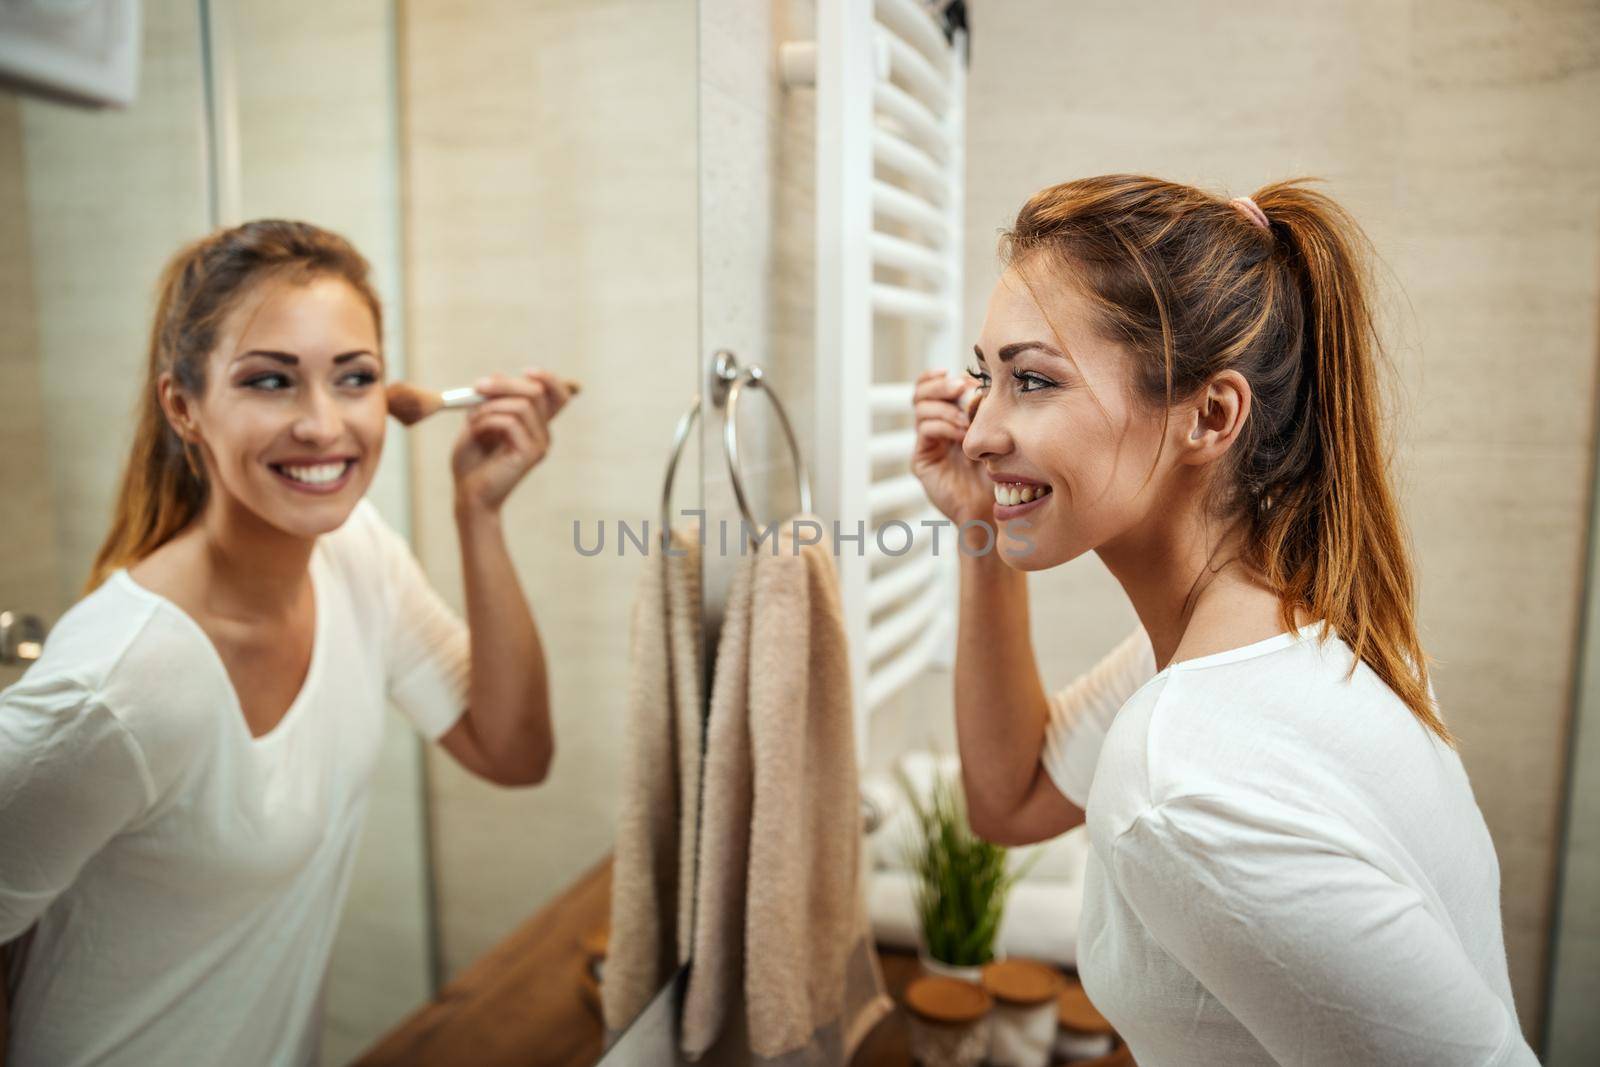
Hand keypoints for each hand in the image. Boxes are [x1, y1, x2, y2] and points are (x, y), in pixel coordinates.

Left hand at [451, 368, 571, 513]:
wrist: (468, 494)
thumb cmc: (472, 461)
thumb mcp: (478, 421)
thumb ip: (491, 400)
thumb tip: (498, 374)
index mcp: (535, 425)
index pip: (558, 395)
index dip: (548, 378)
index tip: (525, 371)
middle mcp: (543, 434)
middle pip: (537, 392)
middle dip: (504, 384)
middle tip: (477, 387)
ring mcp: (539, 444)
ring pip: (522, 405)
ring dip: (490, 406)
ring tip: (471, 420)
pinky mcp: (529, 455)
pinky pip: (510, 422)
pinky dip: (487, 420)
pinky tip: (474, 431)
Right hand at [911, 368, 991, 525]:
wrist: (993, 506)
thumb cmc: (1000, 470)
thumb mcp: (995, 431)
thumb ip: (982, 408)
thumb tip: (977, 385)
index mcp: (951, 414)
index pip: (934, 384)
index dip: (942, 377)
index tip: (962, 376)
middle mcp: (935, 425)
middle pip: (921, 391)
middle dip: (940, 385)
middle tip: (960, 388)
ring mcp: (927, 442)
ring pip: (921, 407)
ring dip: (945, 408)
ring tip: (966, 420)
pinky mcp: (922, 459)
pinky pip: (925, 430)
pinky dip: (943, 425)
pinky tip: (962, 434)